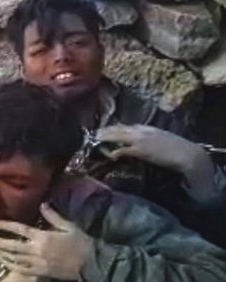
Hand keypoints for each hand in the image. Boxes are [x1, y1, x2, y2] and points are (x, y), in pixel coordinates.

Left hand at [0, 203, 93, 280]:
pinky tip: (4, 262)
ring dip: (0, 253)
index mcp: (43, 237)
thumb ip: (53, 216)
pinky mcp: (41, 273)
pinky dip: (11, 266)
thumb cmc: (81, 243)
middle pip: (11, 246)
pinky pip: (22, 269)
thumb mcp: (69, 226)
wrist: (91, 264)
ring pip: (14, 258)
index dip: (4, 225)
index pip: (19, 229)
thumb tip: (42, 204)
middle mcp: (36, 250)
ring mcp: (37, 263)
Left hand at [96, 124, 214, 182]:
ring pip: (117, 136)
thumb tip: (138, 145)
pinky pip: (123, 150)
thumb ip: (148, 139)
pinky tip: (109, 156)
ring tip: (95, 141)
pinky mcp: (140, 150)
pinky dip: (115, 152)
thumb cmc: (177, 149)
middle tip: (93, 134)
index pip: (126, 126)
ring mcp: (140, 140)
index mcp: (147, 128)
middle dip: (105, 131)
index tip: (104, 130)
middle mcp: (141, 131)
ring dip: (105, 138)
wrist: (187, 154)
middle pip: (118, 128)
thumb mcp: (161, 139)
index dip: (113, 128)